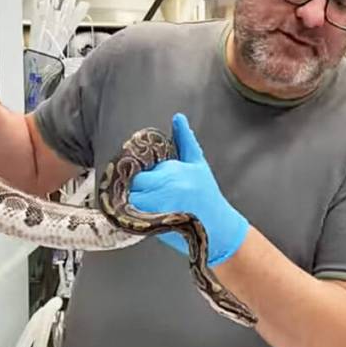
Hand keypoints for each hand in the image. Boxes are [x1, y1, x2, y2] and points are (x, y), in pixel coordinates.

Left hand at [129, 113, 247, 266]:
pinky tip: (137, 213)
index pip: (138, 167)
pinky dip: (130, 215)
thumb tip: (178, 118)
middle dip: (128, 185)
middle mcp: (164, 189)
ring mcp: (158, 208)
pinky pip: (132, 217)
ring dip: (127, 200)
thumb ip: (185, 140)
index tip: (132, 171)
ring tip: (134, 200)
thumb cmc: (208, 196)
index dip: (132, 169)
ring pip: (128, 200)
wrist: (218, 228)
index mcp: (172, 172)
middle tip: (131, 187)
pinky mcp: (155, 226)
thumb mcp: (198, 164)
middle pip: (131, 183)